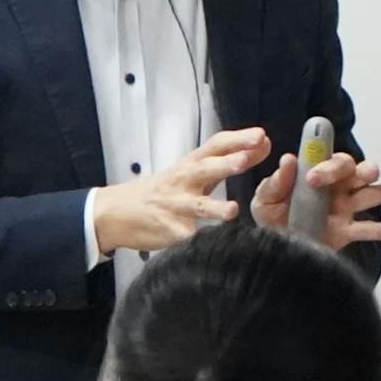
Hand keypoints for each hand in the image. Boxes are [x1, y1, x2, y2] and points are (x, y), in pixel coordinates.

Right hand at [89, 130, 265, 255]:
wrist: (116, 213)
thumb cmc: (164, 188)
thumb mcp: (193, 170)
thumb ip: (229, 158)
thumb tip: (265, 143)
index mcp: (191, 164)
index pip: (216, 145)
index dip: (238, 140)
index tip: (261, 136)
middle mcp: (184, 181)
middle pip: (206, 169)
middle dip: (225, 164)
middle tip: (245, 159)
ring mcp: (176, 207)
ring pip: (197, 206)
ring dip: (215, 208)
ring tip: (233, 210)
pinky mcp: (170, 231)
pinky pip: (186, 236)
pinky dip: (198, 240)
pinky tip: (213, 244)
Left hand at [252, 146, 380, 251]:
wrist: (274, 247)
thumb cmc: (270, 216)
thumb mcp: (265, 199)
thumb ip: (276, 182)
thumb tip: (288, 160)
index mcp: (317, 174)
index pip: (329, 162)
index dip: (327, 167)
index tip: (313, 178)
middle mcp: (336, 188)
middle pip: (356, 173)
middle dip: (364, 171)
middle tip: (367, 174)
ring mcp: (345, 209)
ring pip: (371, 195)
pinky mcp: (347, 232)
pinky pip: (369, 229)